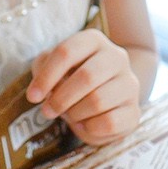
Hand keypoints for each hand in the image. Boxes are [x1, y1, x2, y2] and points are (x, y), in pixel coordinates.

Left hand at [27, 30, 140, 145]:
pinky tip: (85, 124)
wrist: (103, 98)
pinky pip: (109, 123)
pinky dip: (90, 128)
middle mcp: (117, 57)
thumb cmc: (70, 78)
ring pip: (98, 101)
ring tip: (70, 114)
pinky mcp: (134, 111)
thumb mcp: (52, 67)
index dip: (46, 77)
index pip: (66, 52)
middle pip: (86, 77)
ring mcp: (130, 84)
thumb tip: (40, 88)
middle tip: (47, 111)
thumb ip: (43, 68)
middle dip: (61, 99)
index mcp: (94, 40)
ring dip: (75, 114)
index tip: (32, 97)